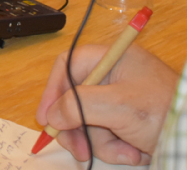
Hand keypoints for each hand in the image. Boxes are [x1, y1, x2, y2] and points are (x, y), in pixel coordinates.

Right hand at [36, 43, 177, 164]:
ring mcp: (121, 100)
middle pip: (75, 99)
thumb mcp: (118, 106)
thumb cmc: (164, 111)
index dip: (52, 91)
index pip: (68, 67)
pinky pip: (106, 134)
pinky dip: (117, 148)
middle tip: (79, 149)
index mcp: (112, 58)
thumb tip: (51, 116)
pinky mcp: (128, 121)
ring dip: (103, 143)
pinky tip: (135, 152)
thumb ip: (79, 106)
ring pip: (89, 122)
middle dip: (78, 127)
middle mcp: (114, 76)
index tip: (46, 118)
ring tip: (126, 152)